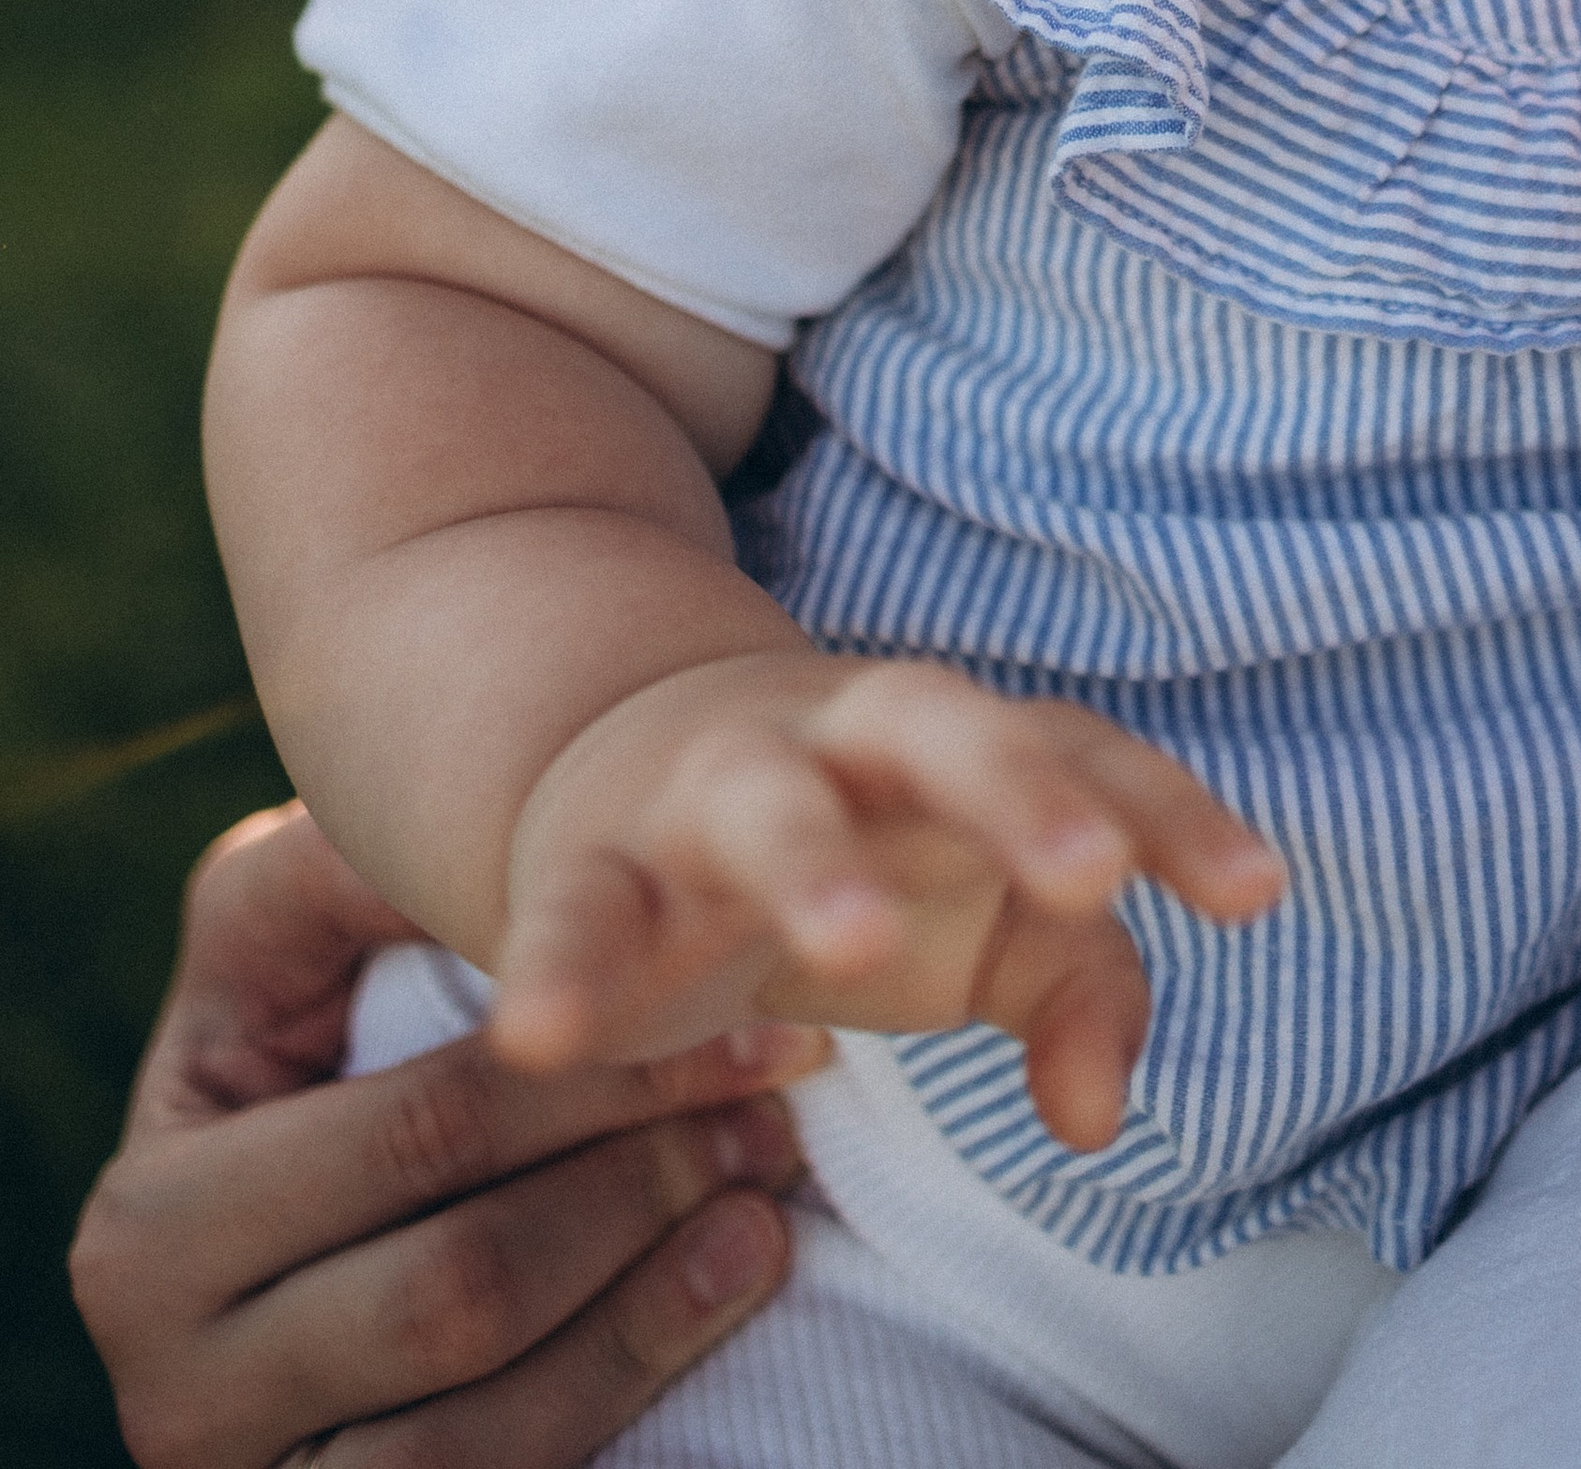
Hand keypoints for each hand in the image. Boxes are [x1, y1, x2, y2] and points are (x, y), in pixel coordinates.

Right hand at [70, 802, 824, 1468]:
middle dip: (641, 1172)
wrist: (315, 1236)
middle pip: (460, 1286)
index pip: (413, 1138)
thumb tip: (422, 822)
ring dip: (656, 1284)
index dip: (594, 1066)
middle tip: (777, 1084)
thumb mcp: (286, 944)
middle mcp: (182, 1381)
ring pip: (482, 1411)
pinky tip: (736, 1269)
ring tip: (768, 1177)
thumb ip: (336, 875)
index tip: (740, 982)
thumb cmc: (313, 1052)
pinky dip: (633, 1372)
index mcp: (151, 1221)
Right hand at [497, 656, 1288, 1153]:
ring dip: (809, 861)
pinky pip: (576, 911)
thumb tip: (1099, 1117)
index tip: (1256, 894)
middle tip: (1089, 871)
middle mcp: (844, 739)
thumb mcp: (987, 916)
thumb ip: (1078, 986)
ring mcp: (712, 788)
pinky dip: (555, 967)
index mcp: (958, 743)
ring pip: (764, 798)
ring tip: (853, 941)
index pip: (1084, 749)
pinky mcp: (592, 865)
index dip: (1172, 814)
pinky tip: (544, 1038)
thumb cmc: (867, 847)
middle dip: (1016, 786)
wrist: (627, 761)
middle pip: (942, 723)